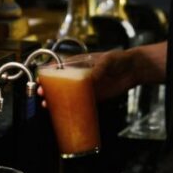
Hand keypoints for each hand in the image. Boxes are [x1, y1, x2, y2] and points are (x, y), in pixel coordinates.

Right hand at [37, 43, 166, 106]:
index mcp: (79, 63)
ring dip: (56, 100)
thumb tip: (90, 79)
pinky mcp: (94, 97)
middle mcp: (79, 76)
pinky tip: (65, 113)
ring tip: (47, 105)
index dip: (48, 73)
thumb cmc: (118, 59)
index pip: (59, 67)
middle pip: (60, 83)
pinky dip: (72, 108)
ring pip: (67, 94)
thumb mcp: (107, 61)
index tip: (40, 79)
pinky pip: (80, 103)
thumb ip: (98, 69)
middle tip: (41, 94)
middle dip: (48, 89)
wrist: (132, 70)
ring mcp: (86, 87)